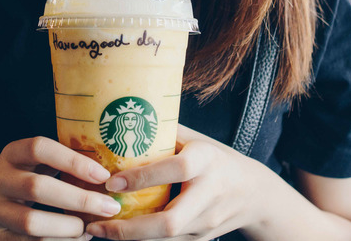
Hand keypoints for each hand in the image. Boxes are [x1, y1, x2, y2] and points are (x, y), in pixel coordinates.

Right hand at [0, 137, 121, 240]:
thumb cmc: (16, 184)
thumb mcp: (28, 166)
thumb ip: (59, 164)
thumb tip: (108, 174)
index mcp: (10, 155)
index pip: (39, 148)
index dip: (72, 160)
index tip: (102, 175)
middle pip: (38, 187)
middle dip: (79, 199)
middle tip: (109, 207)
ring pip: (32, 222)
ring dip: (68, 228)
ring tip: (91, 228)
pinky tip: (77, 239)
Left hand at [85, 125, 261, 240]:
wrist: (255, 194)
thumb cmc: (217, 159)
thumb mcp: (197, 140)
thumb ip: (165, 134)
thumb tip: (124, 120)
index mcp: (207, 161)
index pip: (176, 170)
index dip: (142, 177)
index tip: (111, 181)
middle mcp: (209, 194)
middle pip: (170, 222)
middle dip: (129, 228)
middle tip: (96, 223)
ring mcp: (207, 222)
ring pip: (166, 239)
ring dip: (129, 239)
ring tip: (97, 229)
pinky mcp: (202, 239)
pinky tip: (116, 234)